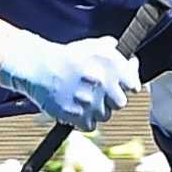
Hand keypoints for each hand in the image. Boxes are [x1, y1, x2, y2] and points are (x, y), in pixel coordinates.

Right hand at [0, 30, 140, 130]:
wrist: (36, 66)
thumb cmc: (63, 57)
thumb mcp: (91, 46)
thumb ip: (111, 51)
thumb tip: (127, 58)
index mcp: (110, 63)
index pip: (134, 84)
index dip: (127, 85)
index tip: (121, 85)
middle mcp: (103, 81)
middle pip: (120, 103)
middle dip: (112, 99)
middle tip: (100, 94)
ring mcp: (90, 100)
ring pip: (105, 115)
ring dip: (97, 110)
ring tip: (83, 99)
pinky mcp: (77, 115)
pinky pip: (90, 126)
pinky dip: (84, 120)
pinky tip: (77, 109)